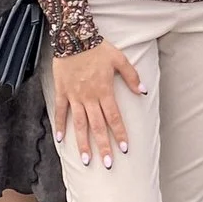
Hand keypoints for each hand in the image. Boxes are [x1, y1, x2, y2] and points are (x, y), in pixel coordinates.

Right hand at [52, 41, 144, 168]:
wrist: (73, 37)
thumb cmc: (98, 48)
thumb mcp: (119, 59)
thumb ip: (132, 76)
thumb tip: (142, 91)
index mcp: (105, 91)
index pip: (114, 118)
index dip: (119, 134)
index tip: (124, 149)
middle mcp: (90, 98)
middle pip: (98, 126)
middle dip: (103, 146)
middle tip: (107, 164)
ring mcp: (74, 97)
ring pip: (80, 124)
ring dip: (82, 143)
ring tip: (86, 160)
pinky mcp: (62, 92)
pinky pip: (60, 112)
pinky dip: (60, 125)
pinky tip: (60, 140)